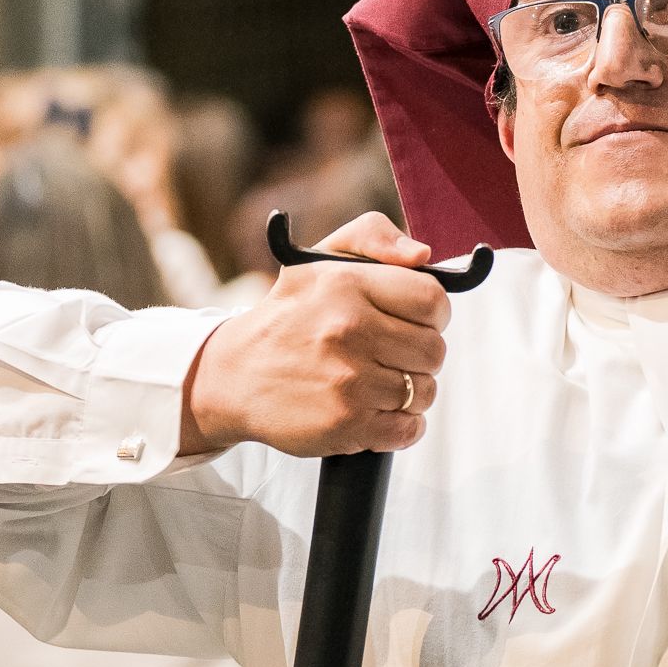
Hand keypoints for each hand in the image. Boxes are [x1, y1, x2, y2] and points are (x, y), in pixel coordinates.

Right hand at [180, 214, 449, 457]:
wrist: (233, 377)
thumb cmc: (289, 316)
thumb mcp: (320, 260)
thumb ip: (373, 236)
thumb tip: (421, 254)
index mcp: (346, 284)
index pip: (432, 300)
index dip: (433, 314)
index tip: (415, 322)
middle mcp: (348, 329)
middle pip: (434, 350)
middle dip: (421, 356)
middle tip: (392, 355)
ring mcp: (348, 381)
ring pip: (424, 392)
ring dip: (410, 392)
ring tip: (378, 384)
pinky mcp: (345, 423)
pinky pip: (408, 429)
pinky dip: (402, 426)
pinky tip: (376, 411)